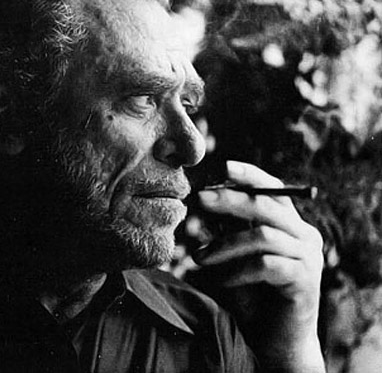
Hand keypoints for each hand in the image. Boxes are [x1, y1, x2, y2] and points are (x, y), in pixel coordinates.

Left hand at [195, 161, 324, 371]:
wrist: (275, 340)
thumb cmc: (252, 293)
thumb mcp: (235, 255)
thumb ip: (228, 228)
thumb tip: (206, 198)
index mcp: (289, 223)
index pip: (272, 189)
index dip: (249, 175)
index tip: (222, 167)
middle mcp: (304, 234)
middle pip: (267, 205)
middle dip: (231, 199)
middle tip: (200, 200)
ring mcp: (308, 257)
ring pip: (262, 235)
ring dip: (224, 245)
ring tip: (199, 258)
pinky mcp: (305, 280)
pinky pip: (267, 265)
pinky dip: (238, 271)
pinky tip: (222, 282)